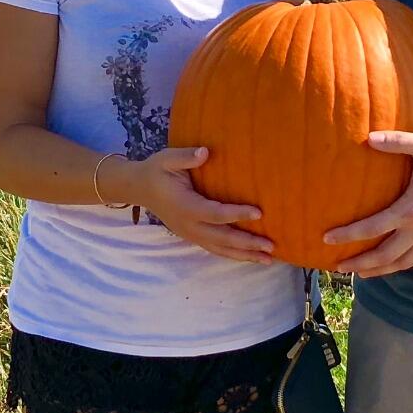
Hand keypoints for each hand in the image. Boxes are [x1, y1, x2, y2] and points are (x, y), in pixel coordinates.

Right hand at [113, 146, 273, 263]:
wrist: (140, 188)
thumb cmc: (157, 171)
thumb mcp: (167, 159)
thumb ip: (185, 157)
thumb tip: (205, 152)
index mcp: (185, 206)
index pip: (214, 213)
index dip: (236, 214)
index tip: (259, 212)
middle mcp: (189, 225)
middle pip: (222, 239)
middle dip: (247, 244)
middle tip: (272, 246)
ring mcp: (190, 234)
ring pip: (220, 249)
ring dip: (245, 255)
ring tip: (268, 260)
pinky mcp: (192, 236)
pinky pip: (216, 249)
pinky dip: (234, 254)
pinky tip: (251, 256)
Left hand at [321, 132, 412, 277]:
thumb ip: (396, 142)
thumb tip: (368, 138)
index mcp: (412, 210)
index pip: (373, 228)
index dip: (348, 236)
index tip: (327, 239)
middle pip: (385, 256)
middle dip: (360, 264)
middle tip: (338, 266)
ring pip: (403, 263)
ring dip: (380, 270)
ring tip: (360, 273)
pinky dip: (404, 266)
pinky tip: (395, 265)